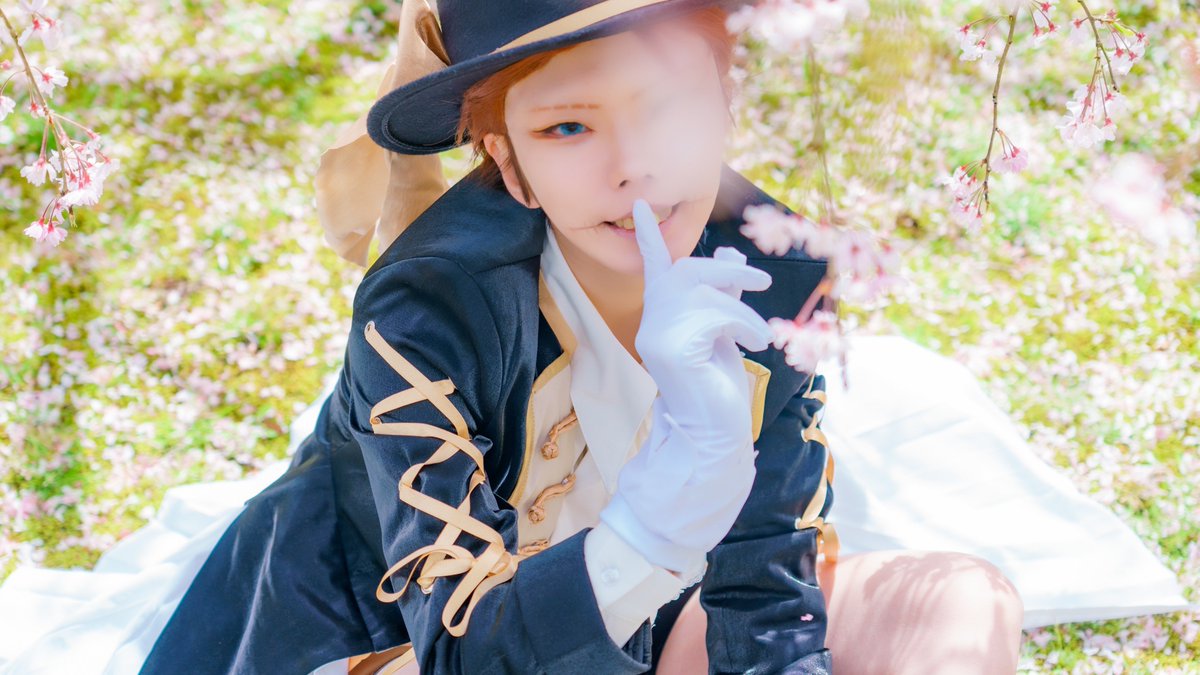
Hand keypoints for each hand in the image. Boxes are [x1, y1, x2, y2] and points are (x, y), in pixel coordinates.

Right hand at [631, 198, 773, 454]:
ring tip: (760, 336)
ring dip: (742, 310)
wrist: (714, 433)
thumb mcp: (726, 331)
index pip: (654, 267)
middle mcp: (652, 322)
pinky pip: (713, 315)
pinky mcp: (671, 348)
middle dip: (727, 270)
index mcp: (662, 316)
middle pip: (686, 270)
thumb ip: (724, 293)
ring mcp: (657, 335)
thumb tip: (731, 254)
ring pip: (705, 294)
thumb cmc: (719, 385)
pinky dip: (743, 325)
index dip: (649, 235)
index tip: (642, 204)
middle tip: (760, 282)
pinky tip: (755, 345)